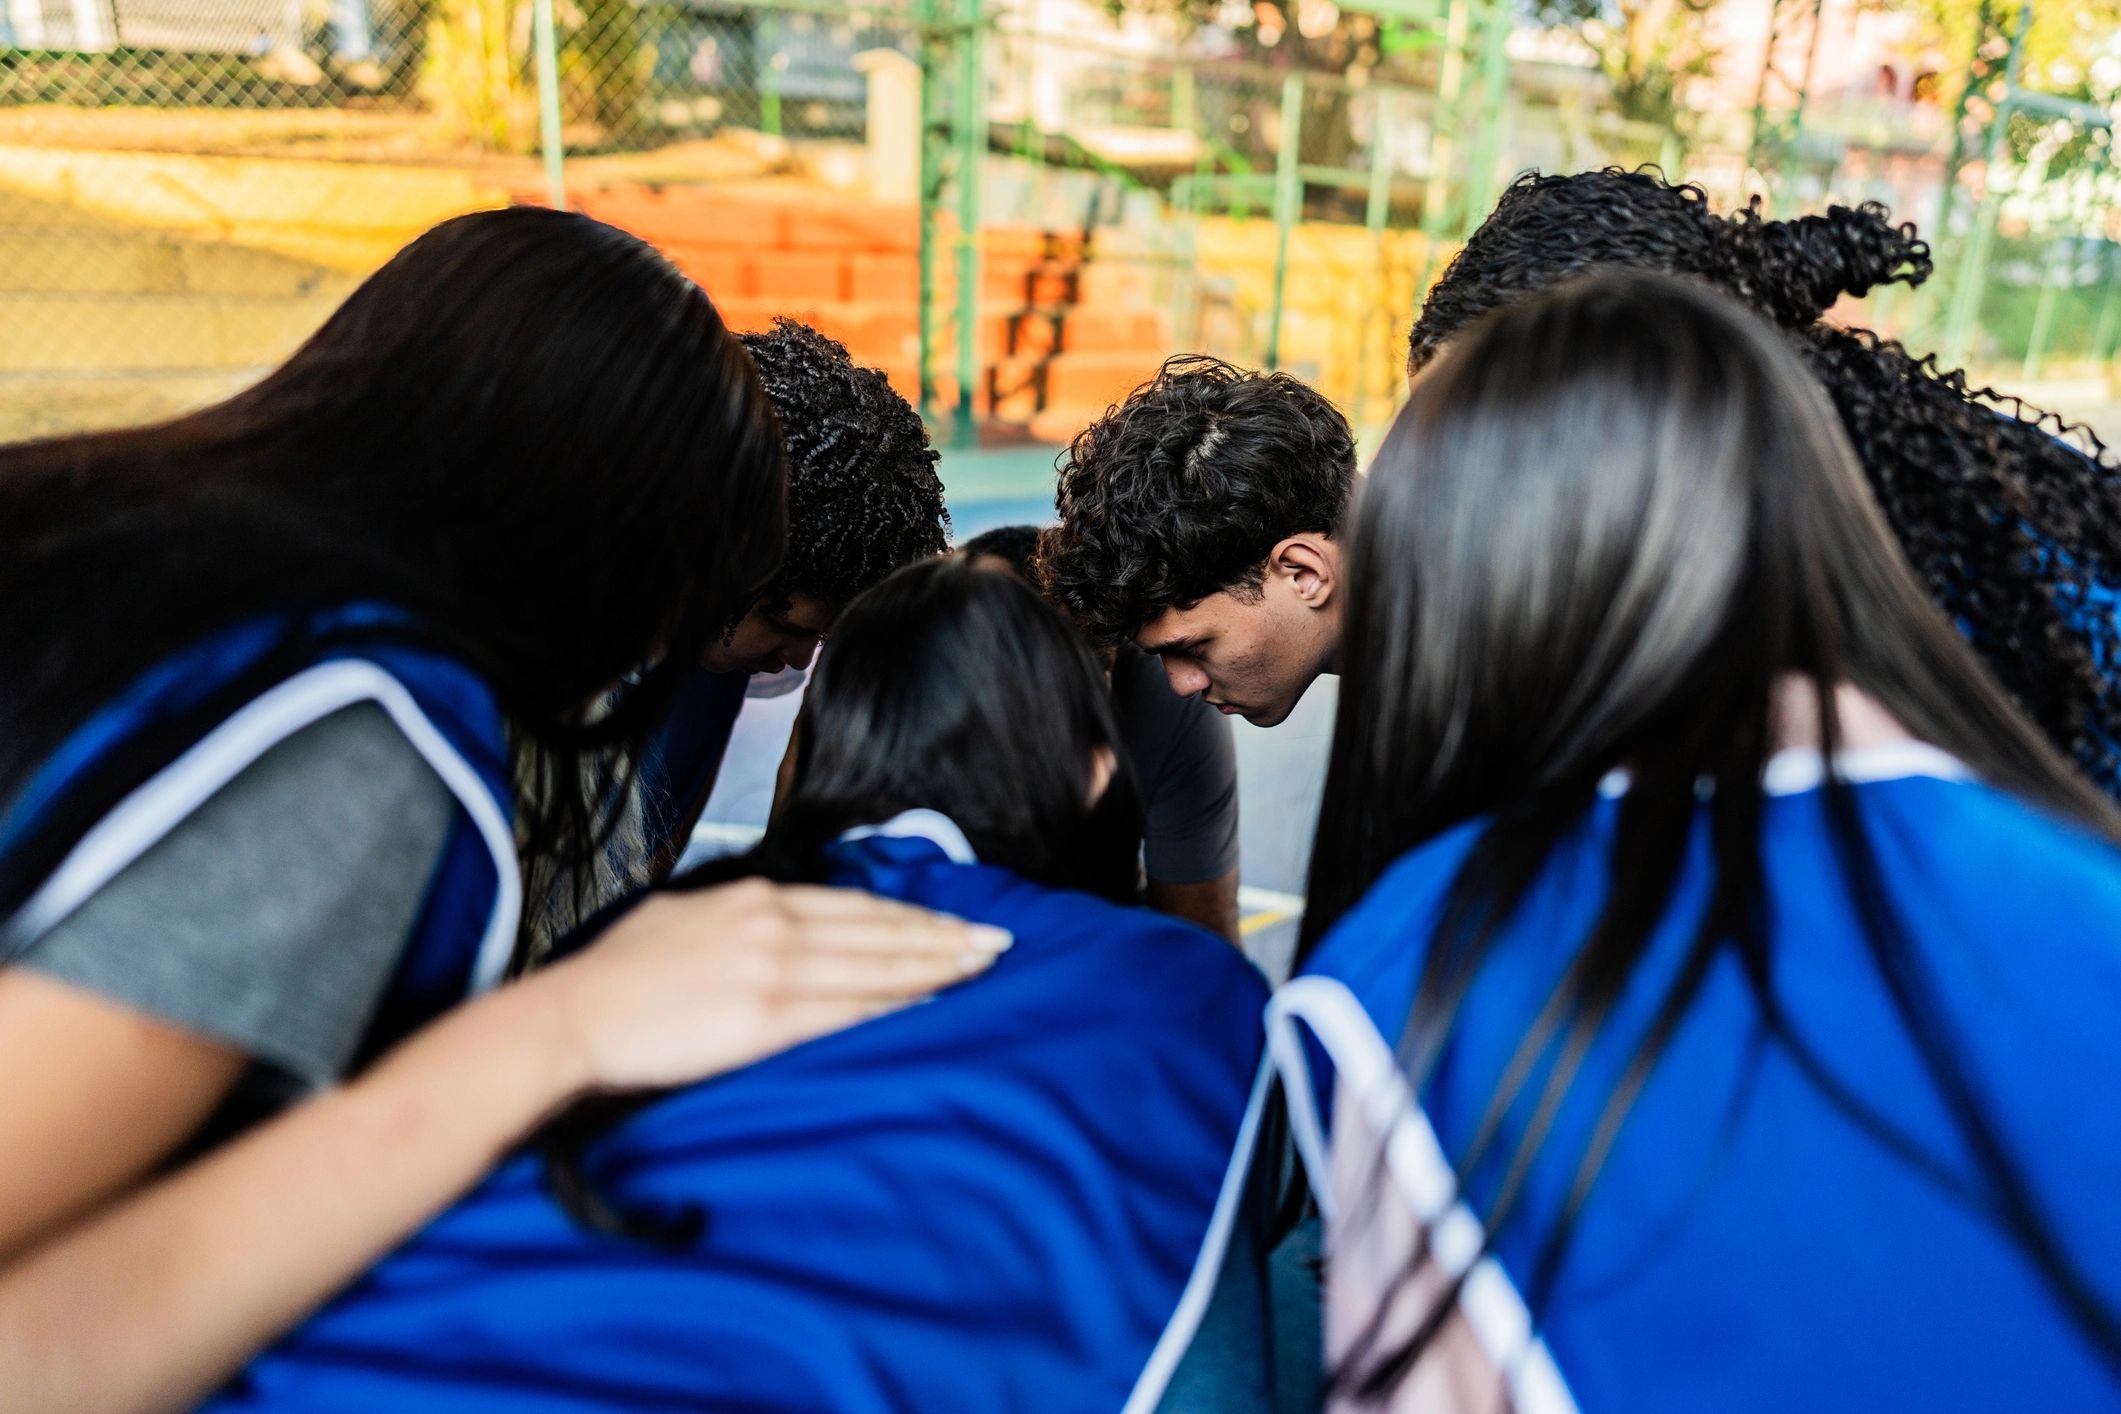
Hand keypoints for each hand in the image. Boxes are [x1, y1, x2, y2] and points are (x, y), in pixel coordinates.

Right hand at [524, 880, 1010, 1092]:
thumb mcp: (681, 920)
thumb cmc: (617, 977)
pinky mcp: (769, 1017)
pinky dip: (896, 1003)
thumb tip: (769, 922)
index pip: (852, 906)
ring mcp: (776, 970)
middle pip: (878, 931)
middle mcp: (775, 925)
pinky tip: (931, 1002)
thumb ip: (736, 919)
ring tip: (980, 966)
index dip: (906, 917)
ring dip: (935, 967)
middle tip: (993, 942)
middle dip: (941, 938)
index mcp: (755, 900)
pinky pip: (850, 1009)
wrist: (576, 1016)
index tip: (948, 922)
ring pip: (876, 967)